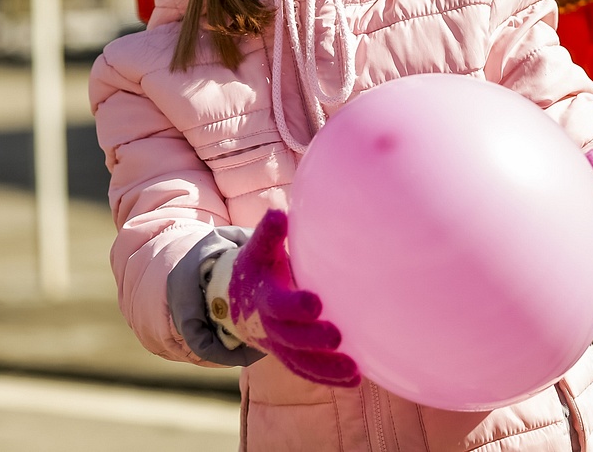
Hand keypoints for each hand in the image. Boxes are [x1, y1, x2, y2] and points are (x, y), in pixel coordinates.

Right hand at [225, 210, 359, 385]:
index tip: (316, 302)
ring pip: (301, 361)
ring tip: (354, 371)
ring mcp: (280, 346)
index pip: (277, 305)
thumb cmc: (258, 268)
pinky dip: (329, 378)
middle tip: (337, 336)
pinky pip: (308, 371)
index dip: (294, 305)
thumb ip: (268, 234)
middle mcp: (270, 327)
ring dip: (327, 368)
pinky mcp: (291, 356)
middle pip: (290, 337)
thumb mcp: (258, 250)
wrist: (236, 302)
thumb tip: (279, 212)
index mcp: (263, 297)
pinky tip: (356, 379)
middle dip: (312, 339)